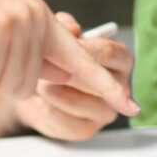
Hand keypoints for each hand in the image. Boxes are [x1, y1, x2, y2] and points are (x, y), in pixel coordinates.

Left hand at [14, 13, 134, 140]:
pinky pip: (63, 120)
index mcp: (120, 59)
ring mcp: (106, 112)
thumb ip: (65, 27)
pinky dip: (44, 108)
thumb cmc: (54, 57)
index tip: (55, 44)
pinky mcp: (87, 130)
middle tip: (40, 65)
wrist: (35, 87)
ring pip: (77, 101)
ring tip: (37, 81)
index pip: (107, 52)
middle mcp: (122, 87)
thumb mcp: (56, 33)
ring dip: (49, 90)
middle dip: (62, 72)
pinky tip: (38, 100)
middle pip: (94, 79)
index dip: (78, 48)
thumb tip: (73, 28)